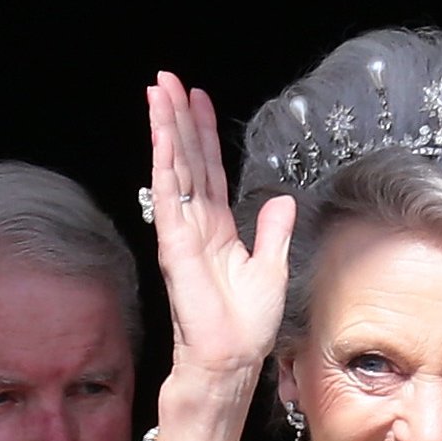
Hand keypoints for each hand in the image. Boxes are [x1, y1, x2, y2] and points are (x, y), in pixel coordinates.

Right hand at [147, 72, 294, 440]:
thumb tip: (282, 201)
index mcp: (219, 232)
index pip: (209, 171)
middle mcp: (197, 227)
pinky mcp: (175, 247)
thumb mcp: (273, 271)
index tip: (198, 100)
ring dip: (165, 129)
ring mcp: (182, 234)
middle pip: (185, 160)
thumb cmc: (247, 329)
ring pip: (173, 169)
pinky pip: (169, 197)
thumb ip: (274, 233)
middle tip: (167, 79)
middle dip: (176, 118)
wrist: (231, 361)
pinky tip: (161, 134)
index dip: (203, 135)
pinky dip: (164, 163)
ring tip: (159, 90)